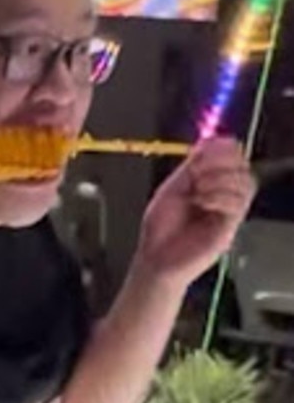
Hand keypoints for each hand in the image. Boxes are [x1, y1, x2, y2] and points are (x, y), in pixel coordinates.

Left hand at [136, 136, 255, 288]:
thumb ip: (191, 167)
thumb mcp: (172, 189)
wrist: (156, 260)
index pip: (231, 156)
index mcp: (209, 183)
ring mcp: (227, 212)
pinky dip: (220, 196)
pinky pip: (239, 203)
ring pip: (246, 182)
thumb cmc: (160, 230)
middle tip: (197, 173)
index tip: (203, 149)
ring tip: (197, 191)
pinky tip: (202, 202)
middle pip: (242, 165)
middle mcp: (222, 196)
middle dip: (220, 162)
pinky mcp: (229, 228)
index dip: (222, 147)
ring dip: (220, 179)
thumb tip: (207, 142)